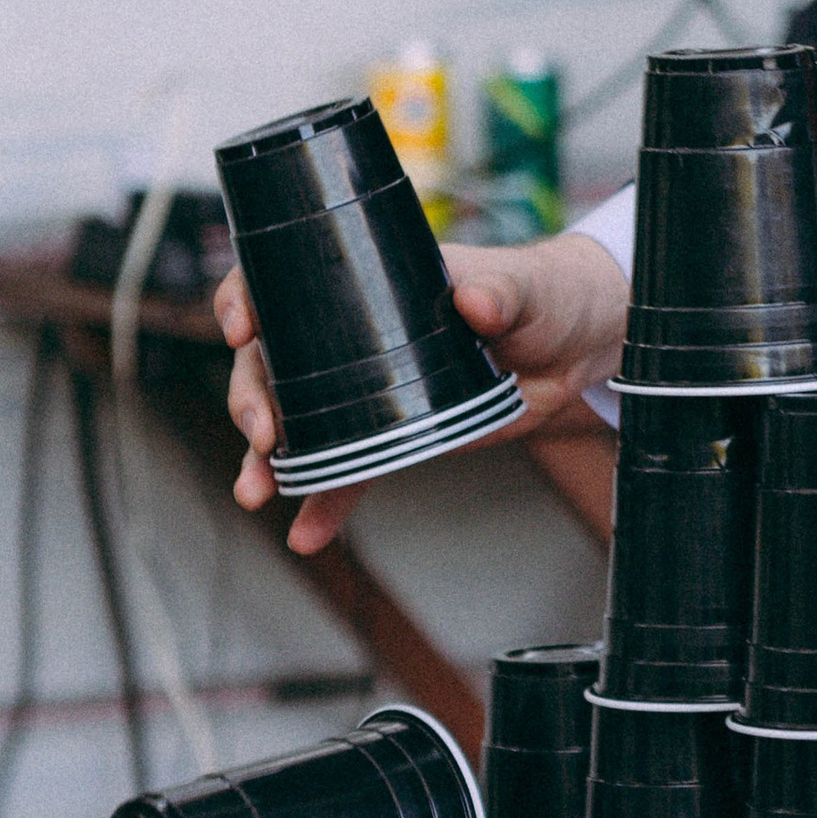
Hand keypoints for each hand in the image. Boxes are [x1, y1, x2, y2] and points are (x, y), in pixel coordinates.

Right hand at [217, 227, 629, 555]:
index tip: (243, 329)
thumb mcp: (520, 288)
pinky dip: (325, 503)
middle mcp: (352, 338)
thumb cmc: (540, 295)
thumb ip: (499, 293)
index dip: (247, 300)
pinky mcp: (396, 436)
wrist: (574, 347)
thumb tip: (476, 303)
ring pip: (298, 424)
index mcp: (366, 284)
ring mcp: (368, 391)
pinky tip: (305, 534)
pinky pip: (350, 473)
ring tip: (255, 491)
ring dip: (267, 460)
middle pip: (273, 363)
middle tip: (263, 432)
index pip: (284, 283)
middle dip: (251, 397)